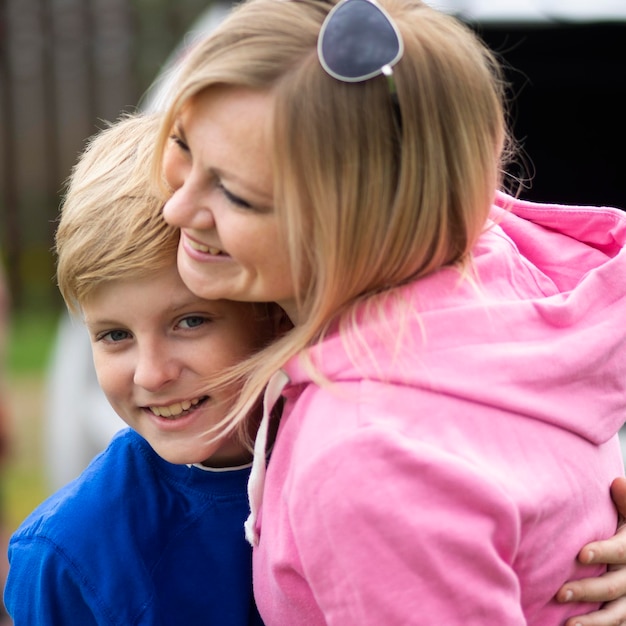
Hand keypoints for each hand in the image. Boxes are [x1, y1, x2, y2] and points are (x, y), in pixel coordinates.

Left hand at [557, 477, 625, 625]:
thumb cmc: (624, 528)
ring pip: (619, 613)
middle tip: (561, 592)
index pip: (623, 550)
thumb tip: (617, 482)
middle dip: (590, 590)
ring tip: (569, 624)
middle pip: (617, 586)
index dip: (605, 552)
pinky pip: (619, 624)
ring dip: (595, 621)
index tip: (581, 555)